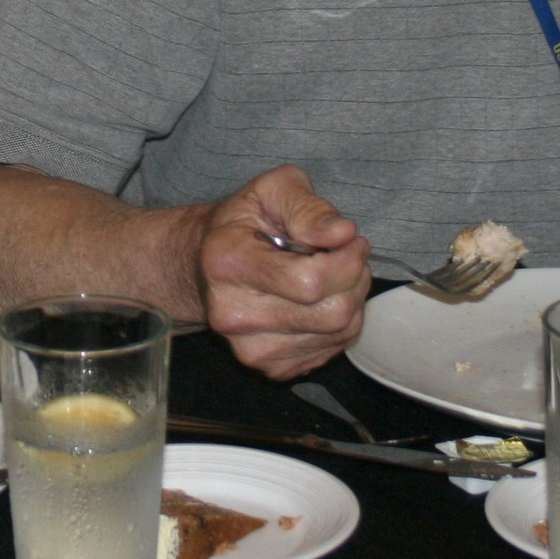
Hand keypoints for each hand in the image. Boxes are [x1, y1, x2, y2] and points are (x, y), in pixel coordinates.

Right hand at [197, 166, 369, 379]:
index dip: (346, 259)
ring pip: (338, 333)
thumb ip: (307, 206)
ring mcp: (249, 348)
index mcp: (227, 262)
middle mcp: (232, 313)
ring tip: (333, 274)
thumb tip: (342, 233)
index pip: (310, 280)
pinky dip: (342, 323)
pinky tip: (321, 300)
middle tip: (347, 254)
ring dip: (352, 299)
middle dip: (354, 278)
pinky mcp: (269, 368)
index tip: (349, 240)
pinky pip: (332, 350)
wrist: (205, 264)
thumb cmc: (243, 222)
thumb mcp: (272, 190)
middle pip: (331, 313)